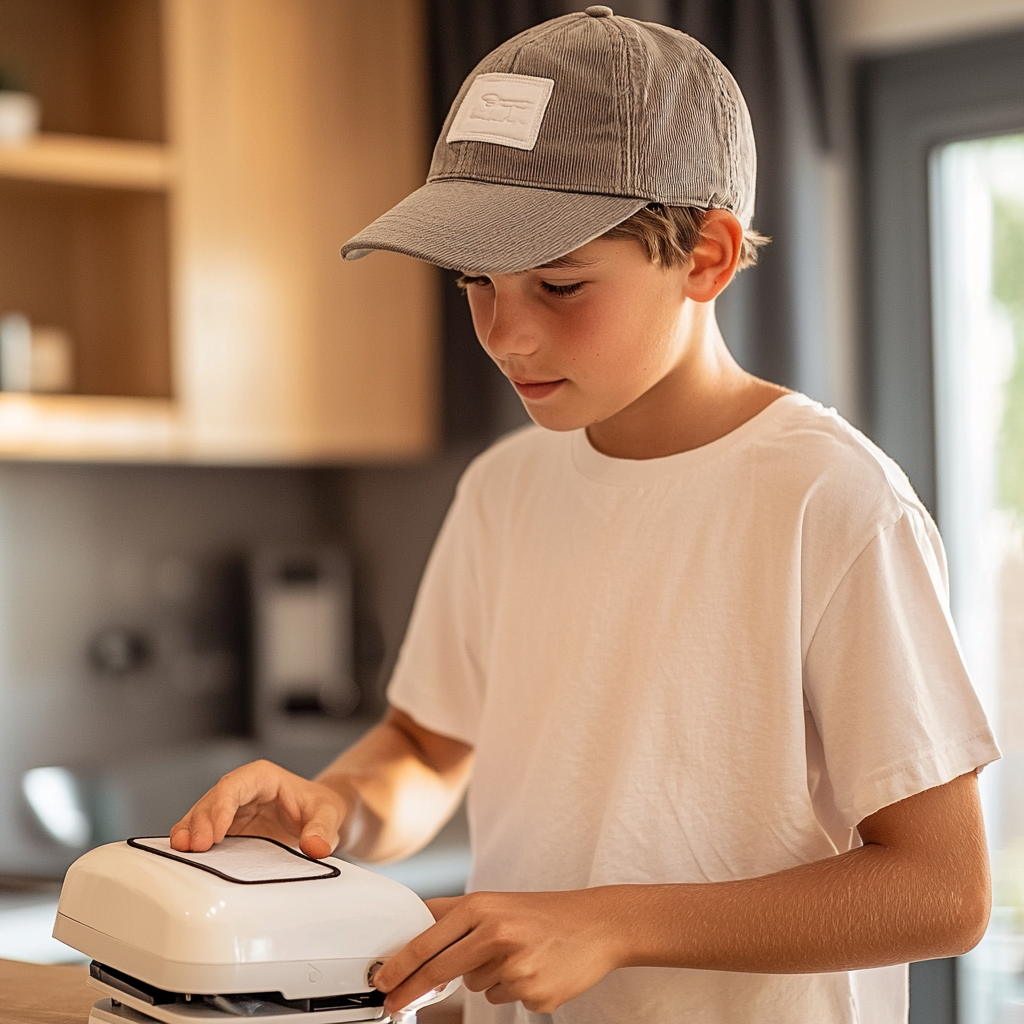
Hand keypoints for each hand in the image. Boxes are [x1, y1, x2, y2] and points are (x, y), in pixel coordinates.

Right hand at [169, 759, 349, 859]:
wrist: (322, 818)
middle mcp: (242, 790)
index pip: (234, 786)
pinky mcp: (227, 828)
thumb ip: (323, 829)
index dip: (221, 806)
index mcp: (262, 778)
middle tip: (196, 847)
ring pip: (202, 814)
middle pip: (213, 800)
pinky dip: (192, 840)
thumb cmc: (323, 809)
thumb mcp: (329, 816)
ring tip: (182, 850)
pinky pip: (204, 831)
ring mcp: (231, 809)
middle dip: (201, 821)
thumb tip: (315, 846)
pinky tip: (183, 853)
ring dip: (190, 831)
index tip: (216, 833)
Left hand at [373, 889, 623, 1014]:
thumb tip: (413, 931)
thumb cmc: (542, 913)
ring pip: (475, 986)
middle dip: (412, 991)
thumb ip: (454, 916)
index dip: (400, 965)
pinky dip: (511, 988)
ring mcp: (515, 966)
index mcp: (483, 907)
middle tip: (394, 1004)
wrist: (597, 925)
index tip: (382, 982)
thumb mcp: (496, 903)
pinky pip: (502, 998)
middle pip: (439, 971)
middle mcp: (496, 933)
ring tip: (516, 954)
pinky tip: (532, 968)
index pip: (428, 940)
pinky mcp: (533, 992)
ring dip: (485, 977)